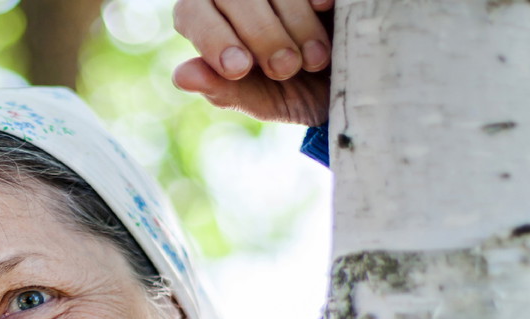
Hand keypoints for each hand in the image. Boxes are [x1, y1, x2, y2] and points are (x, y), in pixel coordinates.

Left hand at [172, 0, 332, 125]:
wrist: (348, 83)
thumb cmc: (294, 91)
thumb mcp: (261, 98)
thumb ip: (222, 89)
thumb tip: (181, 76)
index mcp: (209, 21)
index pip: (192, 12)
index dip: (212, 37)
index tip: (239, 68)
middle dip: (261, 34)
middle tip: (286, 68)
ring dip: (293, 20)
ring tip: (314, 59)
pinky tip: (323, 8)